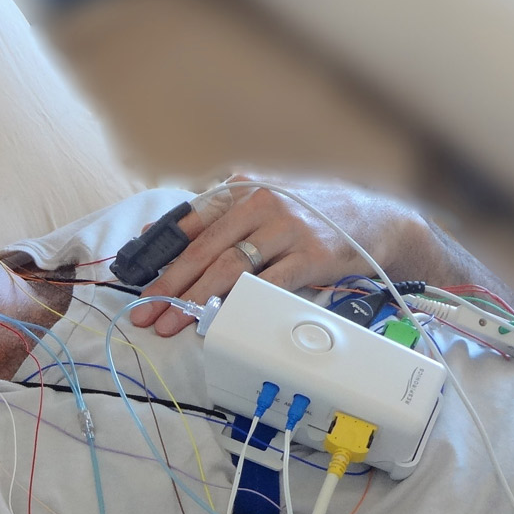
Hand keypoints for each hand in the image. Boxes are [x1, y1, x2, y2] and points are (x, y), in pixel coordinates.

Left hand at [129, 172, 432, 335]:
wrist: (377, 220)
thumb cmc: (310, 215)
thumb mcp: (262, 203)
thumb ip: (214, 216)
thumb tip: (156, 234)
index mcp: (244, 191)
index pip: (190, 224)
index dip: (160, 255)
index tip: (137, 282)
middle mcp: (262, 205)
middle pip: (204, 251)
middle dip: (170, 286)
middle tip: (145, 312)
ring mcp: (287, 229)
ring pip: (229, 270)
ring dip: (195, 300)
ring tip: (172, 322)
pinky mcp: (310, 256)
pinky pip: (268, 285)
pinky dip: (240, 304)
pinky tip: (219, 320)